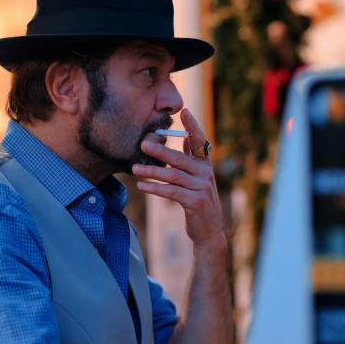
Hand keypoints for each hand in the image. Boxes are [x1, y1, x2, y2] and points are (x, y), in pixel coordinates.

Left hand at [133, 109, 225, 251]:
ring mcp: (202, 188)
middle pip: (180, 158)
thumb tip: (186, 136)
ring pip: (173, 176)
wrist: (209, 231)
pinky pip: (171, 192)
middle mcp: (205, 174)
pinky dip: (155, 188)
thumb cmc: (198, 202)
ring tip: (135, 168)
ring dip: (152, 171)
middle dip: (160, 150)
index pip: (200, 142)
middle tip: (143, 144)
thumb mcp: (198, 179)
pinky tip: (141, 186)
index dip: (193, 126)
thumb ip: (192, 159)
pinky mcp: (195, 202)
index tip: (184, 111)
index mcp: (205, 166)